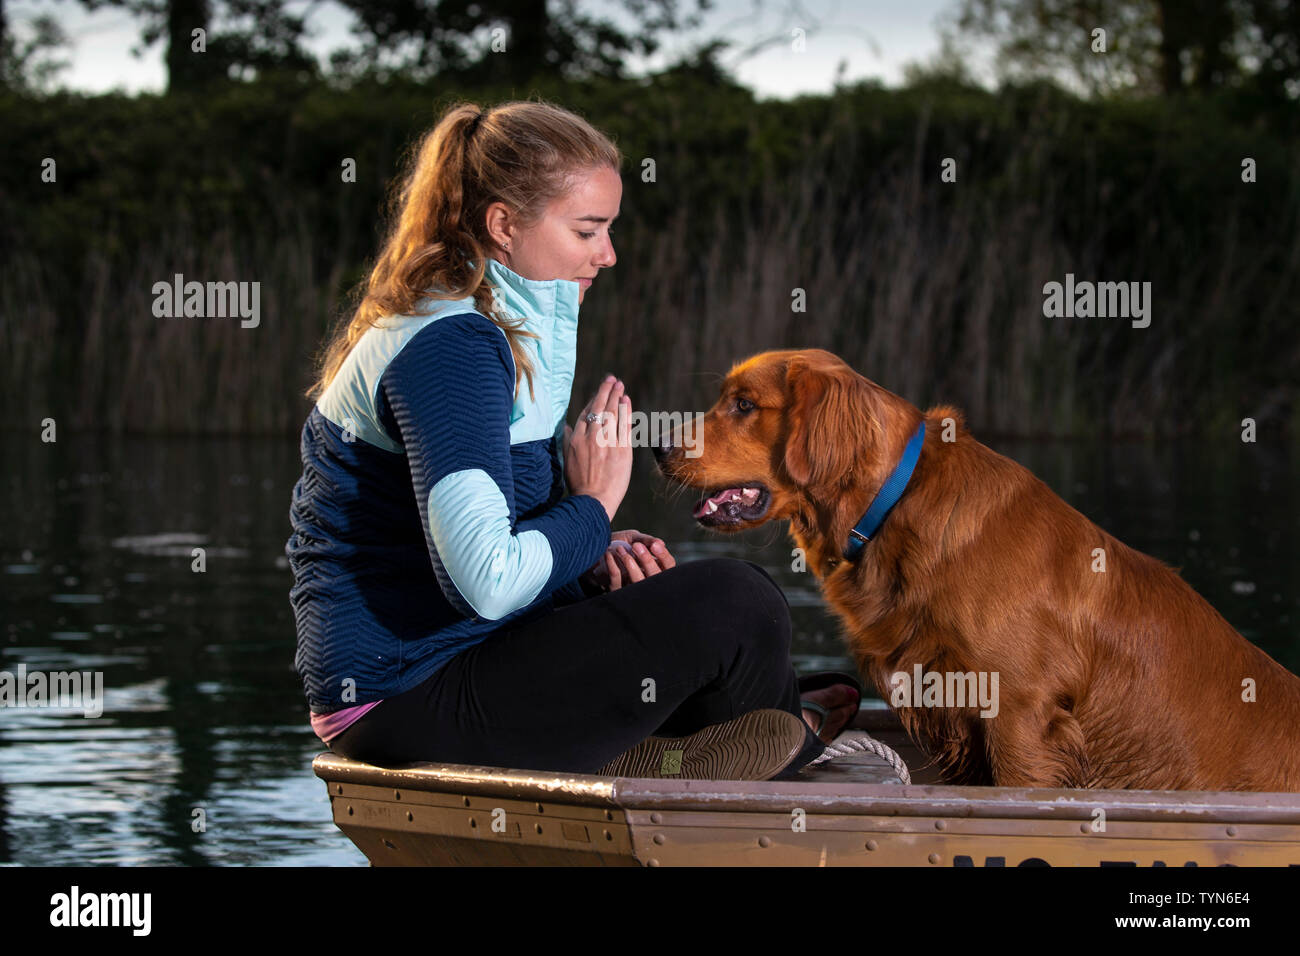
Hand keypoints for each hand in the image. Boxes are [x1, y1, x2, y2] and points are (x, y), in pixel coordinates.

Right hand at [565, 375, 632, 522]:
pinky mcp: (622, 450)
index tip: (601, 390)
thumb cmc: (579, 483)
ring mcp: (607, 443)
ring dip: (617, 397)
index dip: (594, 399)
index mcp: (577, 439)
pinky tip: (627, 401)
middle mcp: (591, 437)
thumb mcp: (567, 459)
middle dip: (606, 391)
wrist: (593, 501)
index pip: (586, 412)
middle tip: (613, 379)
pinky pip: (624, 426)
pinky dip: (626, 412)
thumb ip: (567, 440)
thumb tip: (566, 425)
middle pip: (600, 408)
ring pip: (613, 414)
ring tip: (621, 386)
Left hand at [581, 530, 675, 591]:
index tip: (655, 545)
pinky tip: (610, 554)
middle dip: (647, 560)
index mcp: (655, 566)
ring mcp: (632, 586)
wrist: (594, 551)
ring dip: (629, 564)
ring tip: (620, 549)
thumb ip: (646, 540)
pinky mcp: (616, 590)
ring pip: (638, 582)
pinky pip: (617, 581)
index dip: (664, 556)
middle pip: (655, 576)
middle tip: (637, 546)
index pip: (668, 566)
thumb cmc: (618, 544)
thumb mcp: (633, 538)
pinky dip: (613, 566)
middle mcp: (647, 579)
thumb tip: (660, 543)